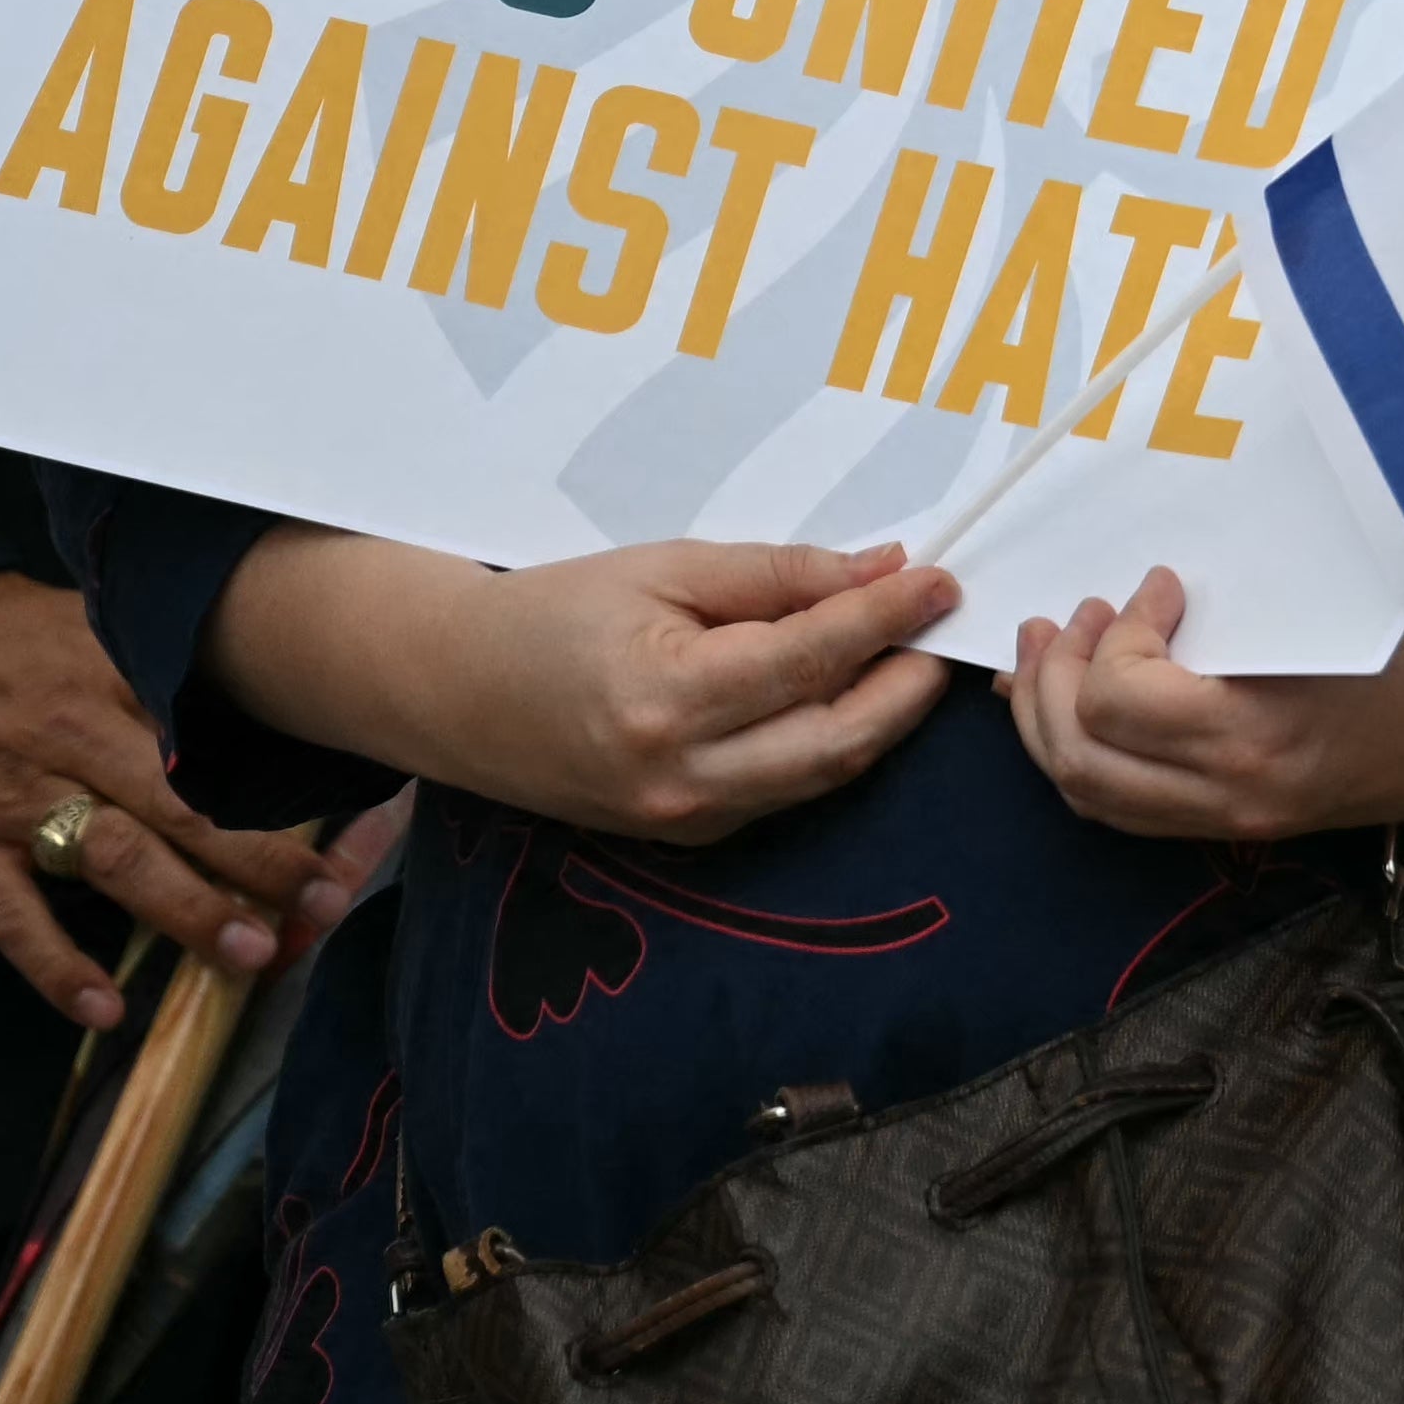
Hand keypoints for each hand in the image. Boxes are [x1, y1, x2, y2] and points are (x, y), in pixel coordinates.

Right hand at [0, 575, 324, 1033]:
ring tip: (249, 953)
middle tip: (319, 905)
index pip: (211, 739)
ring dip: (185, 909)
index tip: (345, 823)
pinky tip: (106, 1009)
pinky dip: (59, 967)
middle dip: (256, 860)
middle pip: (180, 806)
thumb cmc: (7, 641)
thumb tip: (271, 697)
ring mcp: (16, 800)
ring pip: (114, 860)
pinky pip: (16, 919)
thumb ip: (166, 669)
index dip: (278, 784)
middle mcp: (72, 737)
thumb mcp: (92, 627)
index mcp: (113, 677)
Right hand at [209, 532, 960, 848]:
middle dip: (907, 683)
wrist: (458, 692)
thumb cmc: (553, 614)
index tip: (940, 580)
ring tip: (915, 654)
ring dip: (882, 718)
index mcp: (666, 699)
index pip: (811, 659)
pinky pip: (785, 791)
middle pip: (836, 739)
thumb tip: (881, 572)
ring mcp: (683, 819)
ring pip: (821, 775)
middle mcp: (679, 777)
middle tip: (945, 625)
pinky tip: (854, 695)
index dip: (887, 619)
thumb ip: (776, 576)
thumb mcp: (663, 568)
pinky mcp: (687, 836)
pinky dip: (831, 744)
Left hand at [1010, 567, 1403, 842]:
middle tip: (1066, 621)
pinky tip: (1084, 705)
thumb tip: (1160, 573)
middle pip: (1080, 760)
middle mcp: (1230, 794)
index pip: (1121, 703)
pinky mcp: (1237, 827)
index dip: (1118, 634)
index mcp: (1256, 736)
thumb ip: (1244, 599)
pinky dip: (1085, 756)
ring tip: (1052, 654)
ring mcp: (1230, 821)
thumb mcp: (1343, 609)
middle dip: (1049, 684)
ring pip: (1090, 796)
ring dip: (1049, 723)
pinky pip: (1126, 809)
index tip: (1155, 586)